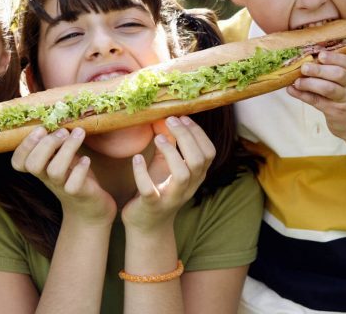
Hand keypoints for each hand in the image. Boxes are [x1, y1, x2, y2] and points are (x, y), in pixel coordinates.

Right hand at [12, 127, 116, 225]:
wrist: (91, 206)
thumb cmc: (74, 175)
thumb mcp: (62, 156)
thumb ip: (57, 142)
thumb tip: (57, 114)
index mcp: (39, 168)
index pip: (18, 162)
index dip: (24, 146)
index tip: (41, 129)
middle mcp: (47, 178)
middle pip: (33, 165)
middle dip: (47, 144)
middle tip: (63, 131)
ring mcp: (62, 187)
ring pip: (55, 171)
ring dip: (67, 149)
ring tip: (79, 134)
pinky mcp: (79, 193)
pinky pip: (74, 184)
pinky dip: (80, 169)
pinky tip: (87, 159)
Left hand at [121, 116, 214, 232]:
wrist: (147, 226)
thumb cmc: (159, 189)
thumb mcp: (168, 166)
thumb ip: (171, 146)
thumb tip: (167, 118)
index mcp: (195, 177)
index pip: (208, 153)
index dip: (198, 134)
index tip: (183, 118)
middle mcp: (188, 188)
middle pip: (198, 160)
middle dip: (186, 137)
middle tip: (170, 120)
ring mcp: (171, 198)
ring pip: (182, 175)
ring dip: (171, 153)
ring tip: (157, 138)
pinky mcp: (152, 206)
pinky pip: (150, 190)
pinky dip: (142, 173)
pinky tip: (136, 159)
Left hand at [287, 51, 345, 139]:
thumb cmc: (341, 97)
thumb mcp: (340, 83)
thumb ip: (325, 72)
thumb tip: (299, 62)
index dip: (334, 57)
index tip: (320, 55)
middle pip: (339, 74)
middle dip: (320, 70)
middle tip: (304, 68)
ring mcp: (343, 99)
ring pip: (329, 89)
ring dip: (310, 84)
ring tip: (297, 82)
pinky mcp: (334, 112)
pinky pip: (317, 102)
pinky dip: (303, 95)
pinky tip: (291, 90)